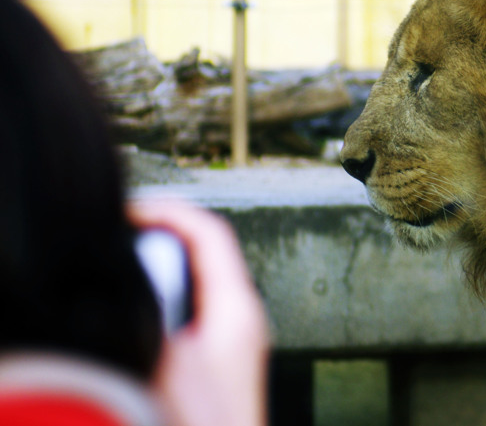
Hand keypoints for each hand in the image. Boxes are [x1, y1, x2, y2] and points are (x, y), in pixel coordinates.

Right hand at [129, 200, 268, 425]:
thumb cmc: (210, 421)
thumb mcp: (166, 363)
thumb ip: (146, 312)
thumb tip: (123, 278)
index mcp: (237, 307)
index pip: (210, 233)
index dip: (168, 211)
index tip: (126, 211)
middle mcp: (239, 319)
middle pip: (201, 254)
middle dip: (159, 239)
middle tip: (116, 237)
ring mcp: (228, 343)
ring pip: (191, 287)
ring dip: (155, 275)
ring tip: (117, 272)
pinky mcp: (213, 366)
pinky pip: (183, 317)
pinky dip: (155, 308)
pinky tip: (129, 321)